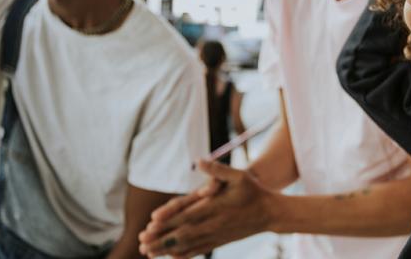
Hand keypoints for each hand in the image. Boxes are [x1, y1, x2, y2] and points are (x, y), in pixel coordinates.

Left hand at [138, 160, 276, 257]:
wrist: (270, 213)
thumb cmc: (253, 191)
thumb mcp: (239, 175)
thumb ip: (217, 170)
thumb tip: (199, 161)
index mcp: (215, 208)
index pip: (186, 215)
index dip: (168, 220)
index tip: (151, 223)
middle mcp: (213, 224)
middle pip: (182, 234)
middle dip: (160, 239)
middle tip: (141, 243)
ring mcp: (215, 235)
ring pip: (187, 245)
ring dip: (166, 249)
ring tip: (148, 252)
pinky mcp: (219, 241)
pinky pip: (197, 250)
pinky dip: (182, 254)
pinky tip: (170, 257)